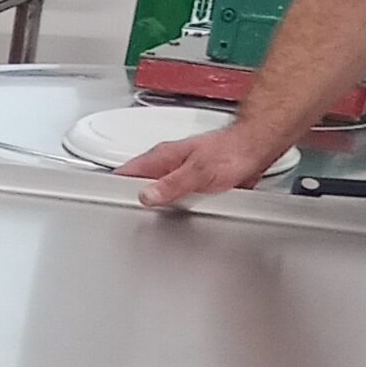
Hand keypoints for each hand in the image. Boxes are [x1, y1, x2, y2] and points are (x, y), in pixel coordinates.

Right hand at [122, 125, 279, 205]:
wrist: (257, 147)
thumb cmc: (232, 153)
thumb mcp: (197, 173)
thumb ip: (170, 185)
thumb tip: (145, 196)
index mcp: (162, 157)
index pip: (125, 172)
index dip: (113, 188)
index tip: (108, 203)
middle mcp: (168, 164)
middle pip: (138, 185)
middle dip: (134, 201)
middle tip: (132, 218)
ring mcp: (178, 173)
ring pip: (156, 193)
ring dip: (157, 206)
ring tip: (155, 219)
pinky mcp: (191, 182)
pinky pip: (174, 198)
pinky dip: (174, 207)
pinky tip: (180, 215)